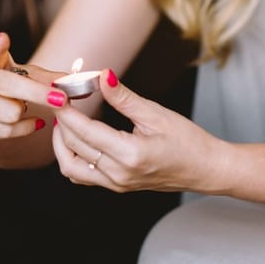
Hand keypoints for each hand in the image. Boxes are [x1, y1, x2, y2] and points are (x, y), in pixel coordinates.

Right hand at [0, 31, 57, 143]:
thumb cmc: (4, 85)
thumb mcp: (23, 75)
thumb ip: (45, 78)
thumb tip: (72, 82)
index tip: (3, 39)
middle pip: (7, 85)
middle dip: (37, 93)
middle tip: (62, 99)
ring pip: (10, 112)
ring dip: (24, 112)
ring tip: (23, 107)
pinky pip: (5, 130)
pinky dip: (25, 128)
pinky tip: (33, 122)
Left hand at [51, 69, 218, 192]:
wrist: (206, 169)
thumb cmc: (189, 142)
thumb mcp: (156, 114)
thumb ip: (124, 97)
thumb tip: (102, 76)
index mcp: (129, 154)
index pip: (84, 131)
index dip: (66, 110)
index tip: (58, 93)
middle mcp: (119, 174)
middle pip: (73, 148)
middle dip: (62, 122)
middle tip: (62, 100)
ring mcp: (117, 184)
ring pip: (71, 167)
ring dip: (62, 144)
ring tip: (66, 121)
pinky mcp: (118, 186)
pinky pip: (83, 176)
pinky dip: (73, 157)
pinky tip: (78, 139)